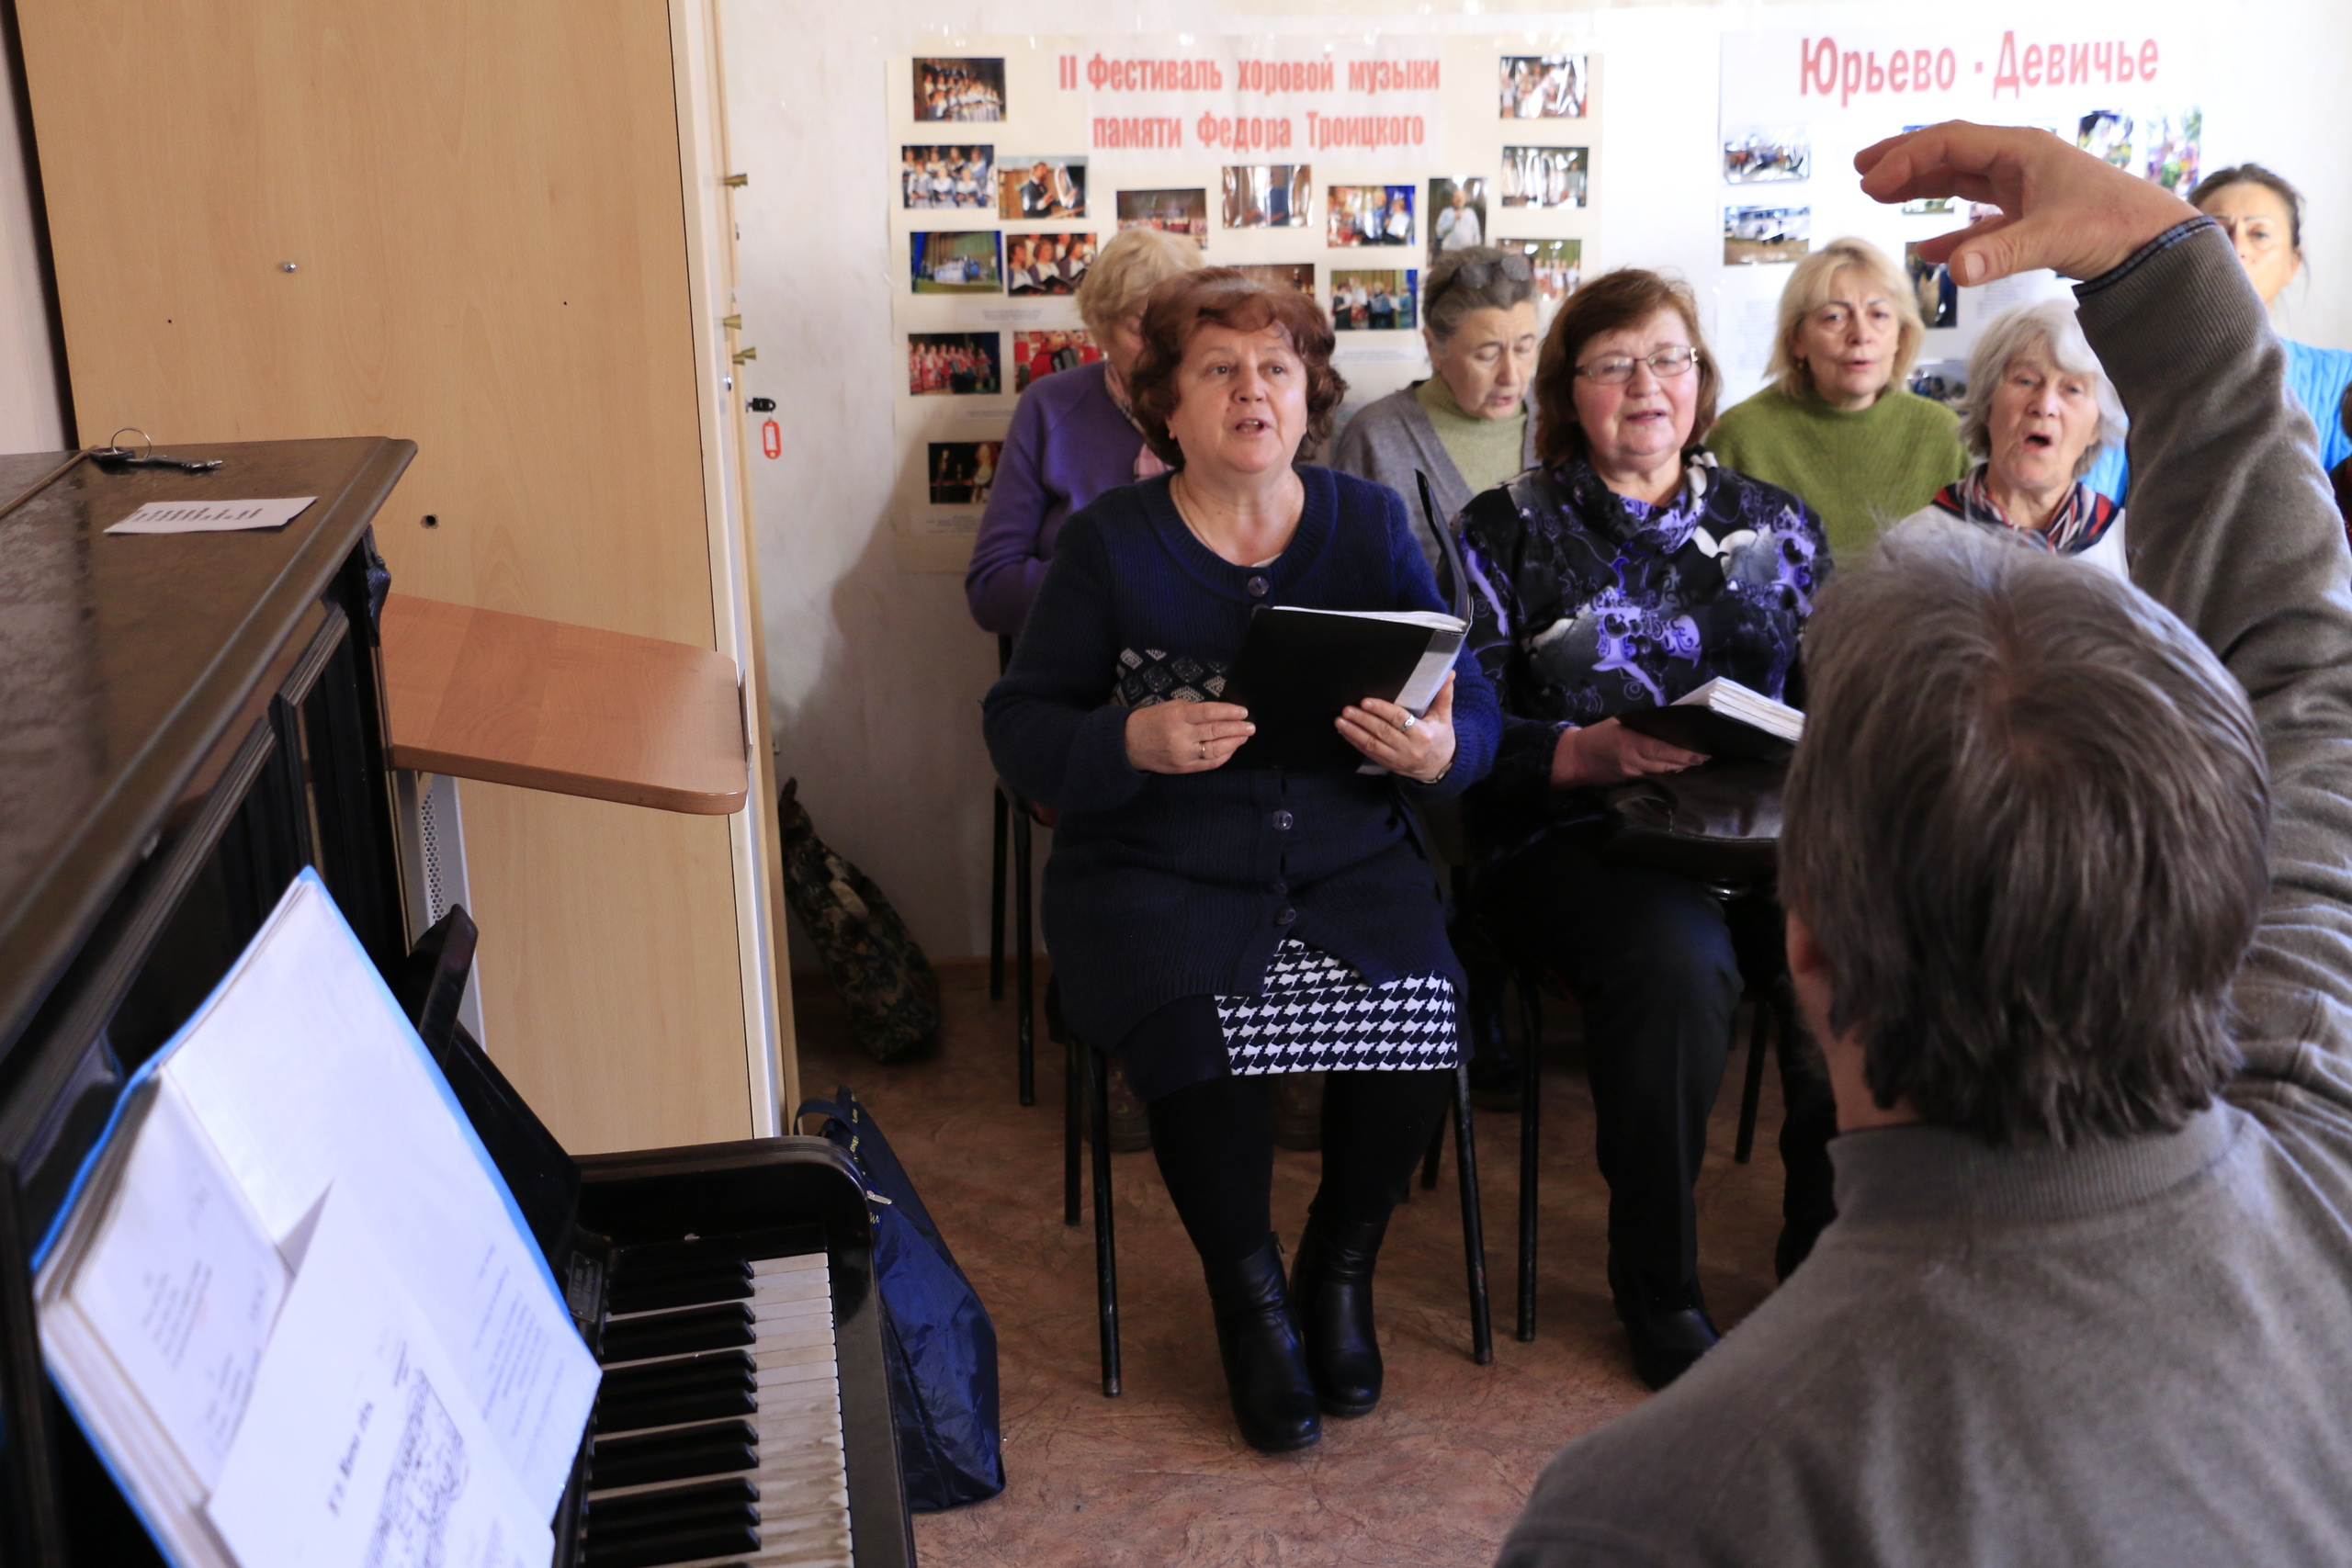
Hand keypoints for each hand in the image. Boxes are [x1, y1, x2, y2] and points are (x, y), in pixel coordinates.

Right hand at [1125, 700, 1253, 774]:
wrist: (1128, 743)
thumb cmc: (1150, 721)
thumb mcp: (1170, 707)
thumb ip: (1194, 710)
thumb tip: (1220, 713)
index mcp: (1178, 716)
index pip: (1209, 713)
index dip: (1229, 712)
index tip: (1243, 712)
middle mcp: (1181, 736)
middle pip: (1216, 732)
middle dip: (1237, 728)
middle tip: (1251, 726)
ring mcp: (1183, 754)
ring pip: (1216, 750)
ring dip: (1234, 743)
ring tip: (1244, 736)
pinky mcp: (1184, 767)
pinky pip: (1209, 764)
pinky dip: (1223, 757)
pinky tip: (1231, 749)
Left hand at [1339, 673, 1456, 781]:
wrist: (1440, 768)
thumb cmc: (1441, 737)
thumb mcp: (1444, 717)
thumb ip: (1443, 695)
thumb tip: (1449, 673)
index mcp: (1422, 734)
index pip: (1399, 719)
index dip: (1381, 710)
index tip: (1366, 701)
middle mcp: (1408, 748)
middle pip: (1382, 732)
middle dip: (1362, 720)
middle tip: (1346, 709)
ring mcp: (1396, 758)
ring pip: (1371, 744)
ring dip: (1353, 732)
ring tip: (1340, 720)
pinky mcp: (1387, 764)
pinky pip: (1368, 752)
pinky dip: (1355, 742)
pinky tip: (1344, 732)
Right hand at [1551, 718, 1705, 788]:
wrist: (1573, 759)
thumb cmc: (1597, 735)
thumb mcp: (1618, 722)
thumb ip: (1641, 725)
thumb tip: (1666, 724)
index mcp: (1631, 744)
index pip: (1663, 750)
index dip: (1684, 754)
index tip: (1702, 753)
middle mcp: (1634, 761)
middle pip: (1667, 764)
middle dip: (1688, 762)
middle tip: (1707, 758)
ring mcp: (1632, 774)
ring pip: (1662, 773)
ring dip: (1679, 769)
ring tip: (1698, 763)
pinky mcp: (1629, 782)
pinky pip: (1653, 777)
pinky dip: (1666, 773)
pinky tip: (1678, 770)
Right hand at [1853, 121, 2196, 286]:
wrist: (2156, 243)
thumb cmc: (2112, 227)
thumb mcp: (2053, 238)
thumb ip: (1999, 254)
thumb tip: (1951, 271)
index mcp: (2021, 150)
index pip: (1949, 143)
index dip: (1905, 159)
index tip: (1870, 181)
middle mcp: (2018, 162)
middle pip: (1949, 153)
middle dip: (1904, 161)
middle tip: (1862, 172)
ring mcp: (2025, 189)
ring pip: (1961, 180)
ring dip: (1922, 188)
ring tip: (1881, 195)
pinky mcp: (2032, 217)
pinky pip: (1981, 220)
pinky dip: (1954, 233)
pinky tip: (1932, 251)